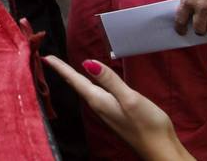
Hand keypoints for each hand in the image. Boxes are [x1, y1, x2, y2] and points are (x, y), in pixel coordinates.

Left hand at [44, 57, 191, 160]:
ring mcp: (107, 111)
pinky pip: (96, 95)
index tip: (46, 57)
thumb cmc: (147, 124)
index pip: (75, 80)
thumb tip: (87, 63)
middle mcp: (99, 106)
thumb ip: (109, 80)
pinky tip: (89, 83)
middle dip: (63, 72)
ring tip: (64, 68)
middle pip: (76, 85)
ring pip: (85, 90)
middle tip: (50, 59)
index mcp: (99, 100)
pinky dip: (88, 85)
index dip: (60, 67)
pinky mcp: (115, 114)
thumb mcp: (129, 98)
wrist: (160, 149)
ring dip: (74, 78)